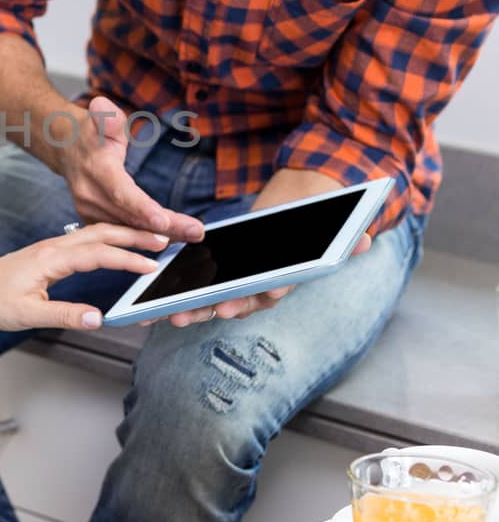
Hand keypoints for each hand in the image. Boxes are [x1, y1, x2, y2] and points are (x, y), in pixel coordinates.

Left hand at [0, 225, 165, 332]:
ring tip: (149, 239)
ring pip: (94, 233)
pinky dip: (107, 239)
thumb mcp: (27, 315)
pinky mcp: (48, 254)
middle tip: (164, 239)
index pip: (99, 254)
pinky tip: (116, 245)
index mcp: (51, 258)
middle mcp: (53, 247)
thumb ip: (65, 315)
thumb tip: (100, 319)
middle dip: (134, 234)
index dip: (128, 259)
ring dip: (122, 234)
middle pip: (102, 233)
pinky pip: (85, 240)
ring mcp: (50, 248)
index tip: (153, 266)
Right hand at [60, 96, 204, 244]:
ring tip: (193, 234)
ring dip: (164, 235)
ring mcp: (90, 211)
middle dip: (166, 227)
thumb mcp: (98, 117)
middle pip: (131, 216)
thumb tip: (102, 105)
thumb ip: (105, 115)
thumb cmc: (90, 132)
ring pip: (130, 228)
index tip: (163, 221)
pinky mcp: (94, 220)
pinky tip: (175, 238)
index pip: (120, 192)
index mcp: (95, 170)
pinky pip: (125, 232)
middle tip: (195, 231)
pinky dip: (149, 237)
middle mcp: (90, 195)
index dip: (141, 208)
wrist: (65, 148)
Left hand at [167, 233, 371, 326]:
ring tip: (167, 315)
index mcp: (286, 276)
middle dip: (211, 309)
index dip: (252, 298)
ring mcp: (243, 285)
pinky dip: (180, 298)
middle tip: (186, 315)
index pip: (270, 291)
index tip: (232, 304)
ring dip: (191, 311)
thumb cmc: (316, 215)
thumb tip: (365, 240)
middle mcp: (264, 287)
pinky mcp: (223, 277)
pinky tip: (156, 304)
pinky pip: (202, 291)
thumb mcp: (331, 221)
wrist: (305, 205)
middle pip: (237, 303)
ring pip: (215, 302)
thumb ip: (346, 236)